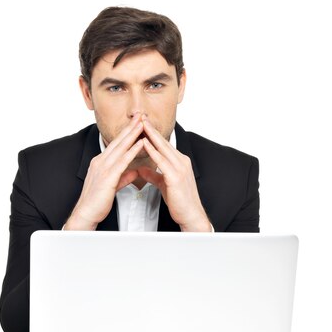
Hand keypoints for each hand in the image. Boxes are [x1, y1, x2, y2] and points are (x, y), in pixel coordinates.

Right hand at [64, 113, 145, 229]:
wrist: (86, 213)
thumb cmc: (97, 202)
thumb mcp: (112, 185)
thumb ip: (123, 177)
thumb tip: (134, 172)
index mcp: (100, 162)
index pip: (116, 144)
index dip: (126, 133)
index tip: (135, 123)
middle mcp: (100, 162)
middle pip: (118, 141)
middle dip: (130, 127)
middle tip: (140, 115)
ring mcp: (103, 168)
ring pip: (121, 148)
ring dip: (132, 135)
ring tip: (142, 124)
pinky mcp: (108, 177)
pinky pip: (122, 161)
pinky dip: (132, 151)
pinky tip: (140, 144)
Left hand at [138, 116, 210, 231]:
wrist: (191, 215)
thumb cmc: (179, 201)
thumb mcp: (164, 184)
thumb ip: (153, 175)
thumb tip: (142, 169)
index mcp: (179, 162)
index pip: (163, 144)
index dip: (152, 134)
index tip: (142, 124)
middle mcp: (181, 161)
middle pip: (163, 141)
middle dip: (151, 129)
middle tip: (141, 117)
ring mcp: (180, 168)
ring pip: (163, 147)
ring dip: (150, 135)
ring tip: (140, 124)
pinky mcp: (176, 177)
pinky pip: (162, 160)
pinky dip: (152, 150)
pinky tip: (144, 144)